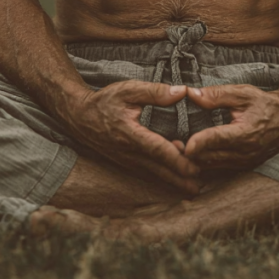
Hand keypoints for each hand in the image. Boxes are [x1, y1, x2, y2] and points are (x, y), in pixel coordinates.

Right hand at [67, 81, 200, 193]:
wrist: (79, 116)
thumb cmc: (104, 101)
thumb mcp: (128, 90)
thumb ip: (155, 92)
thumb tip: (182, 92)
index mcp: (130, 134)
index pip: (157, 149)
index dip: (176, 159)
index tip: (194, 167)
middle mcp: (128, 152)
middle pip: (158, 169)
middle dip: (179, 178)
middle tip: (198, 187)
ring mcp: (126, 160)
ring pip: (153, 174)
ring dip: (172, 182)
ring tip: (193, 189)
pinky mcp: (125, 163)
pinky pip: (146, 173)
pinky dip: (161, 177)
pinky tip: (174, 180)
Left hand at [183, 85, 278, 169]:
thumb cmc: (264, 103)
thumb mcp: (242, 93)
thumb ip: (216, 95)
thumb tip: (192, 94)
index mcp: (246, 132)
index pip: (218, 139)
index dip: (199, 142)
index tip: (184, 144)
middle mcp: (245, 152)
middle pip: (210, 157)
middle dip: (190, 152)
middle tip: (171, 143)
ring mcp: (244, 162)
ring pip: (212, 166)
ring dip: (195, 159)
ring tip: (176, 147)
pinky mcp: (243, 166)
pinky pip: (218, 167)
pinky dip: (204, 161)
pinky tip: (192, 152)